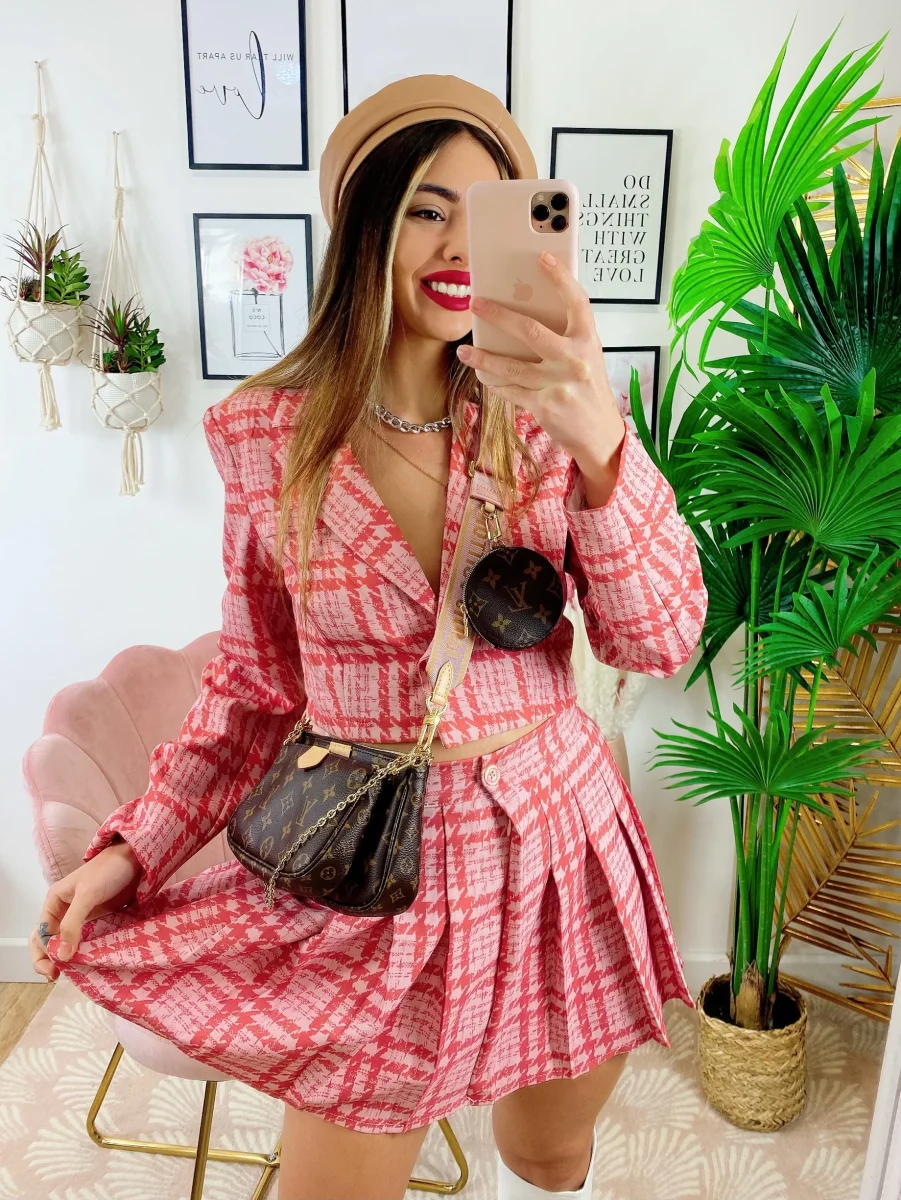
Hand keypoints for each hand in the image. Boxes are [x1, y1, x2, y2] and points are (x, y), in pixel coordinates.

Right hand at [30, 840, 141, 980]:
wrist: (137, 859)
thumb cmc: (109, 870)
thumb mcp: (87, 895)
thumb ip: (73, 923)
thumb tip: (62, 955)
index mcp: (55, 902)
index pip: (41, 934)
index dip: (43, 953)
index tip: (55, 969)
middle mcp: (65, 911)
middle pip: (49, 941)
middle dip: (49, 959)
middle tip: (56, 976)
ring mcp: (83, 917)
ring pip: (68, 943)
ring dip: (67, 958)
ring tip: (73, 973)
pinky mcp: (99, 921)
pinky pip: (87, 940)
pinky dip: (85, 952)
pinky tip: (90, 962)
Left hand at [456, 251, 626, 501]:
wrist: (600, 433)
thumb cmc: (589, 390)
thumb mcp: (587, 358)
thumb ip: (565, 338)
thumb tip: (525, 314)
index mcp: (588, 342)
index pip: (577, 302)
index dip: (561, 278)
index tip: (543, 258)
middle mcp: (575, 361)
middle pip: (531, 331)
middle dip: (499, 316)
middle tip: (476, 304)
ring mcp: (558, 385)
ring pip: (511, 366)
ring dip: (483, 358)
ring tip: (464, 351)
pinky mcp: (544, 406)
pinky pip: (511, 390)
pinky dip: (494, 382)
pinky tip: (482, 375)